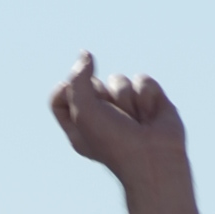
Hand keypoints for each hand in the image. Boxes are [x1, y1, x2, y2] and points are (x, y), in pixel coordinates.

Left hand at [48, 57, 185, 191]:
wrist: (153, 159)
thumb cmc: (114, 142)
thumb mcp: (84, 111)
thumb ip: (78, 80)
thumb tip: (85, 54)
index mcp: (78, 124)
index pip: (61, 95)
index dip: (65, 89)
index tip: (70, 92)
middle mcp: (101, 115)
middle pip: (92, 83)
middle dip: (103, 97)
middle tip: (113, 118)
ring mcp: (126, 108)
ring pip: (119, 80)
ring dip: (126, 99)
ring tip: (136, 121)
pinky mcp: (149, 101)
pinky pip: (142, 80)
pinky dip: (146, 96)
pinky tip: (151, 116)